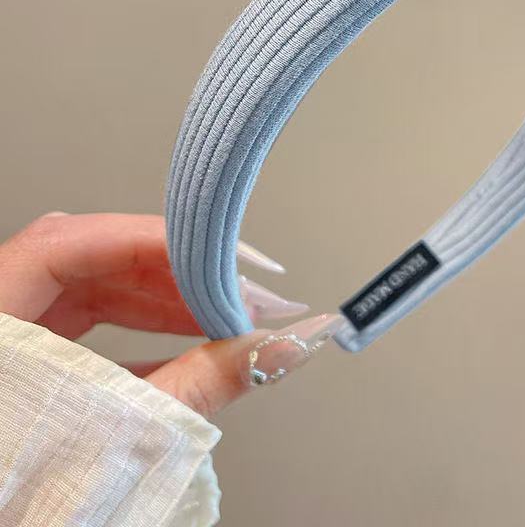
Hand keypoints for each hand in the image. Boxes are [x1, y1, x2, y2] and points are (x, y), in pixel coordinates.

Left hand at [0, 212, 341, 417]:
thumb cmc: (23, 503)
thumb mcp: (114, 438)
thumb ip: (200, 385)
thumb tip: (280, 346)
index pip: (65, 243)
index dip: (147, 241)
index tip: (213, 256)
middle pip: (91, 262)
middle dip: (171, 275)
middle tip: (234, 292)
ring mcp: (14, 339)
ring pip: (95, 290)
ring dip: (165, 301)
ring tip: (223, 318)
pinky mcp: (33, 364)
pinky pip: (91, 327)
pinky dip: (144, 332)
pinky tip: (192, 346)